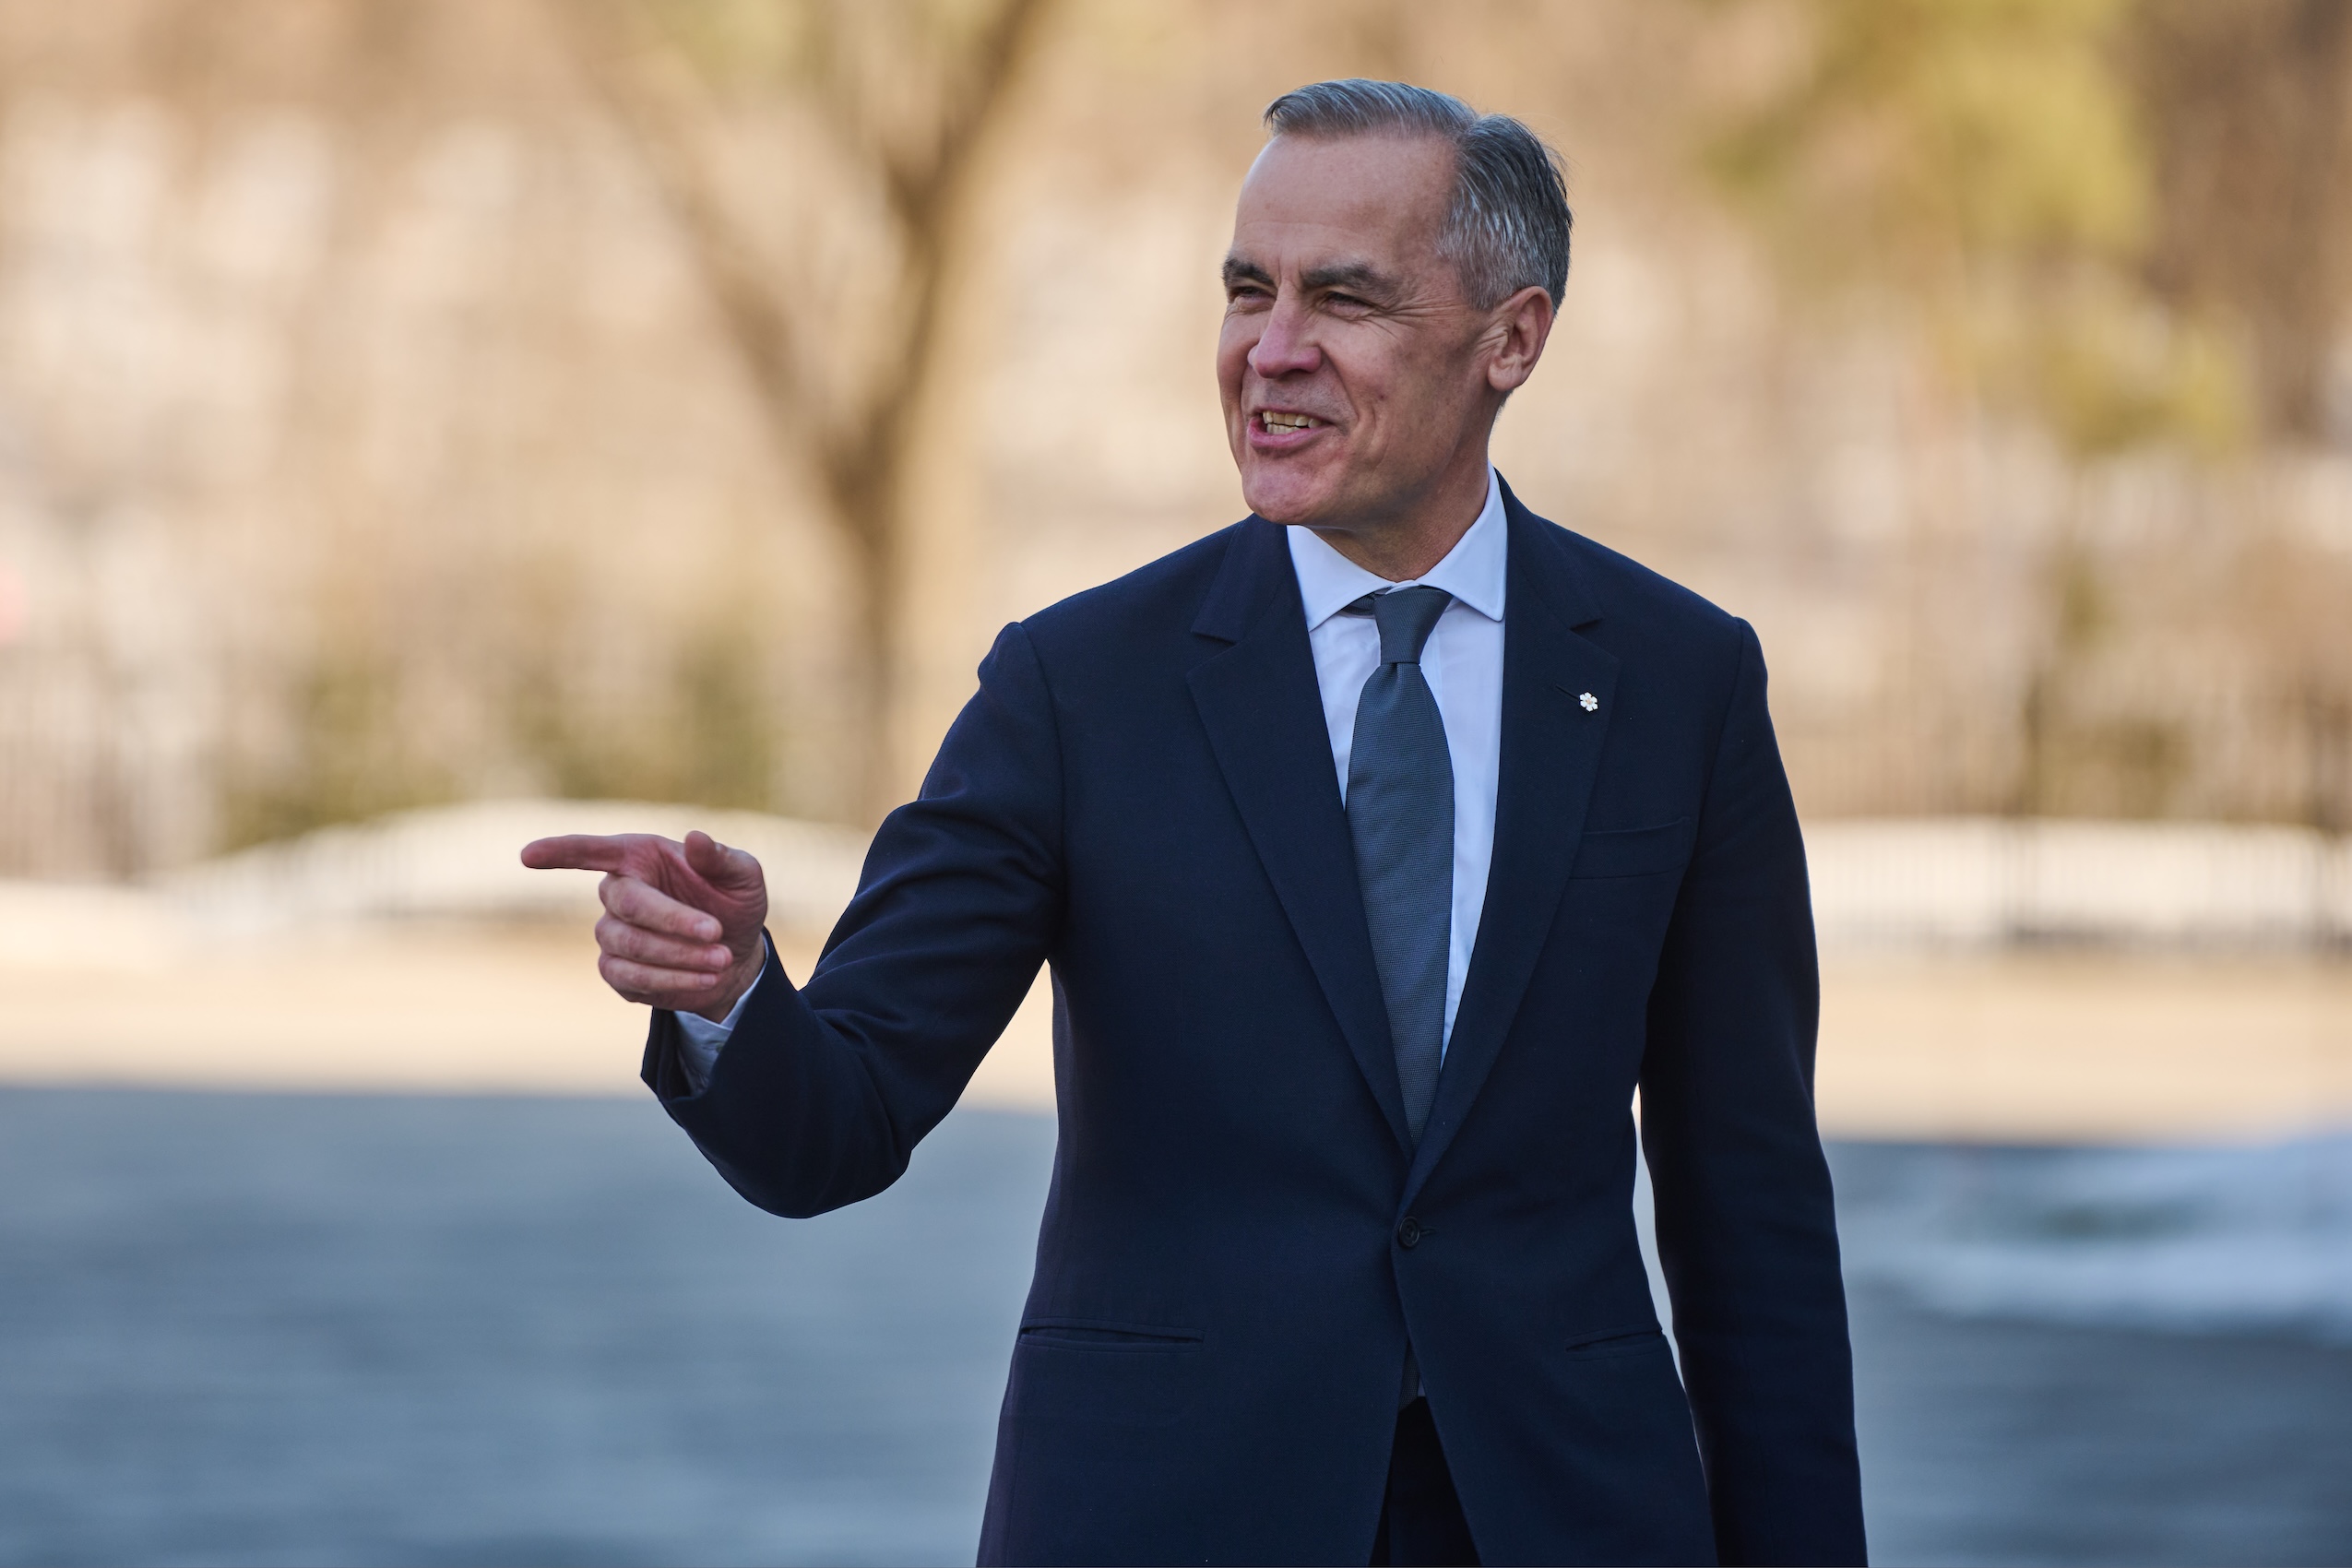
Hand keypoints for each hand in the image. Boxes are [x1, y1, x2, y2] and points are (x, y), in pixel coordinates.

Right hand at [519, 830, 769, 1021]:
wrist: (736, 957)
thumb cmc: (734, 904)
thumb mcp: (743, 877)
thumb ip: (722, 858)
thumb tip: (695, 838)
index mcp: (640, 857)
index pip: (591, 851)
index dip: (559, 852)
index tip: (527, 856)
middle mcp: (617, 892)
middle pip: (627, 905)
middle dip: (674, 921)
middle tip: (718, 934)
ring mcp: (611, 933)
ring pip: (629, 945)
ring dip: (679, 956)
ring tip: (721, 960)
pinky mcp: (616, 971)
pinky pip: (632, 978)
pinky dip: (672, 981)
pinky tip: (705, 979)